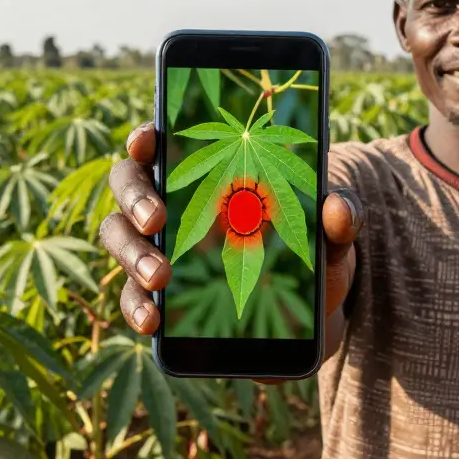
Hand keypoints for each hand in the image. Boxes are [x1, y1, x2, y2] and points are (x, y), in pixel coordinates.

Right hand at [98, 122, 364, 338]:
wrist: (312, 312)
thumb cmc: (314, 249)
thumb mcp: (333, 231)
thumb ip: (340, 214)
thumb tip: (338, 209)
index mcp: (204, 167)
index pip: (162, 141)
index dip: (146, 136)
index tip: (149, 139)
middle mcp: (168, 199)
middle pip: (127, 183)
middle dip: (136, 199)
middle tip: (157, 219)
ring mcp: (157, 246)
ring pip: (119, 238)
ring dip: (133, 255)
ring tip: (159, 277)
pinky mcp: (157, 295)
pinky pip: (132, 297)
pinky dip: (136, 308)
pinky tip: (151, 322)